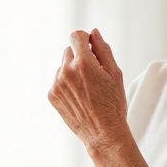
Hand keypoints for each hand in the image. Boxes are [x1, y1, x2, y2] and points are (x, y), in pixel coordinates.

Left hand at [48, 29, 129, 153]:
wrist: (103, 133)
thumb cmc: (113, 104)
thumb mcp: (115, 74)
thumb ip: (103, 50)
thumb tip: (94, 33)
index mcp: (84, 64)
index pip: (76, 36)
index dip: (86, 39)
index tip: (91, 47)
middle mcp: (66, 72)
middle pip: (69, 51)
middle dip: (81, 57)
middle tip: (94, 75)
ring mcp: (57, 84)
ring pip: (63, 66)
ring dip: (73, 71)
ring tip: (88, 89)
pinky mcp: (52, 95)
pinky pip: (58, 81)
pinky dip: (67, 84)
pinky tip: (80, 97)